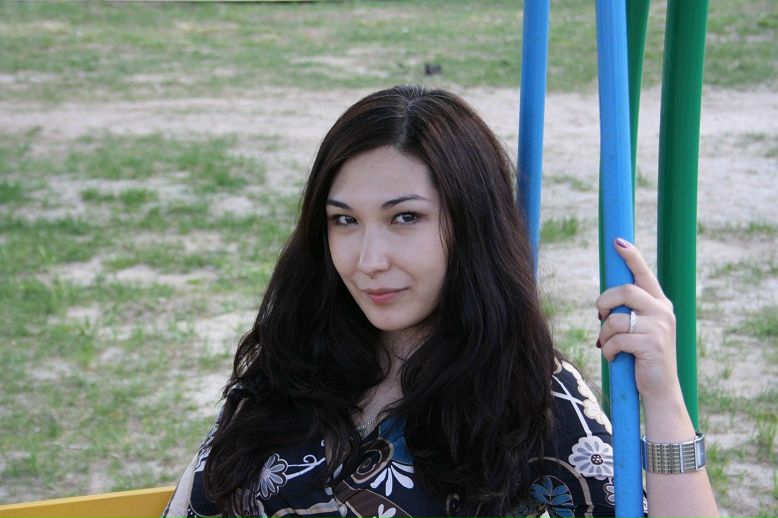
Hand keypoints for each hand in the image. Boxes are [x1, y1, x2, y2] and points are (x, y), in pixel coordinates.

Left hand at [595, 238, 680, 403]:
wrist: (659, 390)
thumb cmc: (642, 357)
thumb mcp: (638, 329)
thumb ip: (628, 311)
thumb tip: (604, 300)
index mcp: (659, 304)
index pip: (644, 274)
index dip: (631, 257)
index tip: (618, 242)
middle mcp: (663, 311)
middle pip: (624, 291)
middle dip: (604, 302)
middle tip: (600, 317)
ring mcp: (660, 327)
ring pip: (616, 318)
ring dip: (605, 334)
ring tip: (609, 345)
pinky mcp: (652, 344)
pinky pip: (616, 340)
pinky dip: (608, 350)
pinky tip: (614, 357)